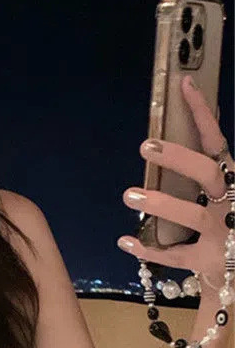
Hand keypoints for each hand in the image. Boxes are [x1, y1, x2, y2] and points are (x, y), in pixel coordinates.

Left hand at [117, 75, 232, 284]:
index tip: (185, 86)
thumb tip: (201, 119)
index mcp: (234, 182)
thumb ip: (211, 163)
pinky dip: (150, 249)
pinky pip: (177, 255)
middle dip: (180, 158)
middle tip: (146, 145)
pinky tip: (125, 240)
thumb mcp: (226, 189)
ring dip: (162, 203)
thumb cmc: (230, 223)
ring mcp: (221, 233)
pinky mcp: (209, 261)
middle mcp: (232, 203)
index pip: (217, 142)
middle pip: (209, 173)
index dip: (203, 114)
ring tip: (129, 194)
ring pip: (193, 215)